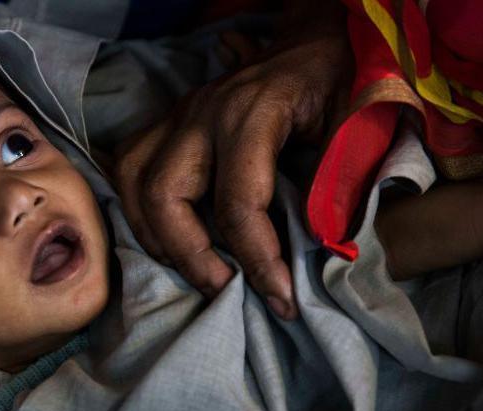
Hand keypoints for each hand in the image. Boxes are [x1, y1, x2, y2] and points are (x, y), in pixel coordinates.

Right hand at [113, 25, 349, 319]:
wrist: (309, 39)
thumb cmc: (334, 81)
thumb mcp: (352, 124)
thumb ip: (339, 182)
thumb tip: (326, 252)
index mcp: (252, 114)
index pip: (238, 202)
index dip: (258, 260)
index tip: (281, 300)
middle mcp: (203, 114)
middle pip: (165, 196)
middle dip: (190, 257)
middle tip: (226, 291)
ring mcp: (179, 116)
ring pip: (134, 183)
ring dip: (156, 238)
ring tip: (194, 271)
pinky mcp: (169, 123)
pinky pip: (130, 169)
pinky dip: (140, 211)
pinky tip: (168, 238)